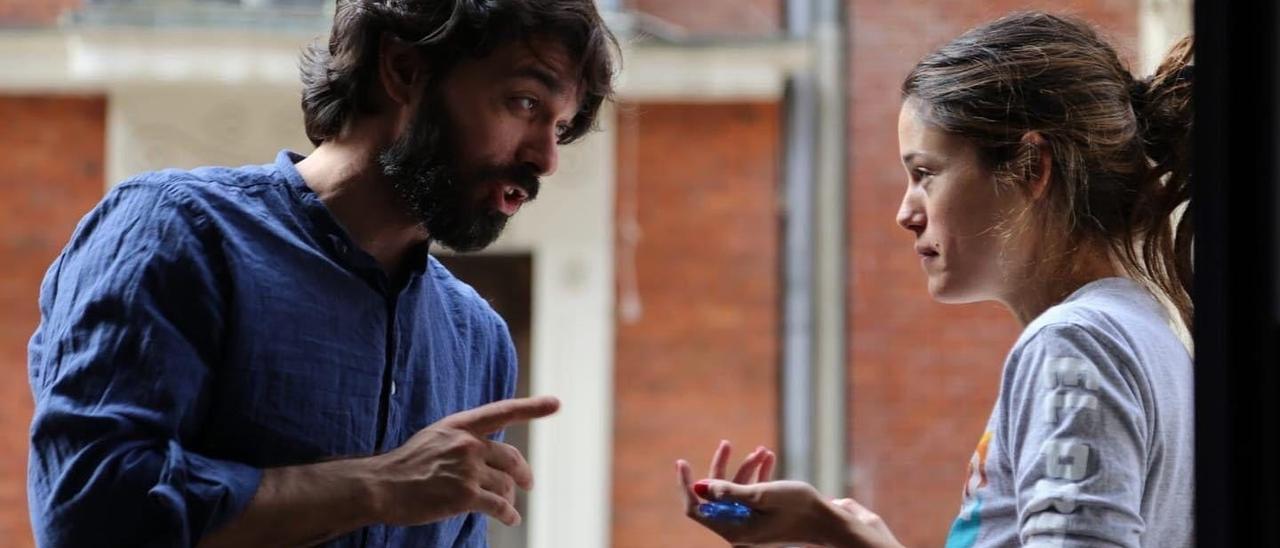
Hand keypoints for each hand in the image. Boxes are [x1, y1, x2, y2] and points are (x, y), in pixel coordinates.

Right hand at [366, 395, 559, 527]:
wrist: (381, 486)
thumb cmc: (405, 465)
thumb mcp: (435, 438)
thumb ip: (463, 440)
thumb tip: (489, 454)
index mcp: (460, 425)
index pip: (503, 412)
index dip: (532, 407)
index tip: (556, 403)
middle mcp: (467, 443)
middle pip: (511, 458)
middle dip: (522, 473)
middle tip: (528, 483)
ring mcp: (467, 469)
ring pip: (505, 485)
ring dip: (509, 498)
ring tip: (508, 507)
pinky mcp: (465, 495)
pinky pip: (499, 505)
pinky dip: (508, 513)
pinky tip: (511, 518)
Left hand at [678, 440, 822, 546]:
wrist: (829, 522)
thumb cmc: (798, 508)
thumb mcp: (761, 494)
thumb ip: (728, 491)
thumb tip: (699, 487)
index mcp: (733, 530)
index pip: (696, 509)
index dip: (687, 485)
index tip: (682, 462)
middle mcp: (738, 529)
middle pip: (717, 496)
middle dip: (722, 468)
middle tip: (726, 444)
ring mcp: (751, 523)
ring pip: (736, 491)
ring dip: (746, 469)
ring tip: (761, 451)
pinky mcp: (763, 517)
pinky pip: (751, 494)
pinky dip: (757, 476)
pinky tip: (768, 458)